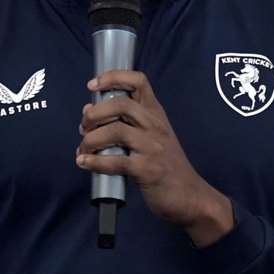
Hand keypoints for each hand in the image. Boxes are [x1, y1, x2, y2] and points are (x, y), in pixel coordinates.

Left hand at [76, 70, 233, 246]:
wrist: (191, 196)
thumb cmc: (167, 167)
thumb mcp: (155, 136)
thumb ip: (128, 124)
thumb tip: (90, 113)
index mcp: (156, 114)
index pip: (138, 81)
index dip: (113, 77)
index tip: (93, 85)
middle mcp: (155, 126)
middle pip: (120, 104)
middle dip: (94, 114)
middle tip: (83, 127)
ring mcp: (152, 147)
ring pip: (114, 131)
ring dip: (90, 140)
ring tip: (83, 150)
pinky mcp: (147, 170)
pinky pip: (114, 161)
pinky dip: (94, 162)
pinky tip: (85, 163)